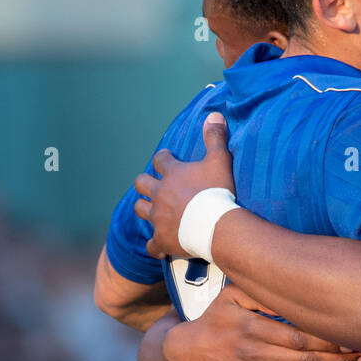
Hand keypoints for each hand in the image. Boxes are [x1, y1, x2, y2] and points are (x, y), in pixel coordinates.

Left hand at [134, 113, 235, 259]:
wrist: (216, 225)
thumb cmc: (218, 191)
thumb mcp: (219, 160)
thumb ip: (215, 138)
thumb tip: (214, 114)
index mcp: (172, 174)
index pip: (160, 160)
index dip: (163, 158)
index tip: (166, 159)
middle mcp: (159, 194)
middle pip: (141, 183)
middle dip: (145, 183)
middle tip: (153, 185)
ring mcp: (158, 218)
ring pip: (140, 209)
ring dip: (145, 208)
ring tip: (151, 211)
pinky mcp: (162, 239)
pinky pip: (152, 245)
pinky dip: (155, 245)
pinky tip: (159, 247)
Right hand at [162, 285, 360, 360]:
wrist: (187, 353)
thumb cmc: (216, 319)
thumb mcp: (232, 296)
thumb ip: (261, 294)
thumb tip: (292, 290)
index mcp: (254, 328)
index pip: (300, 336)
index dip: (330, 340)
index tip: (355, 338)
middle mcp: (255, 353)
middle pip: (306, 359)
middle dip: (340, 360)